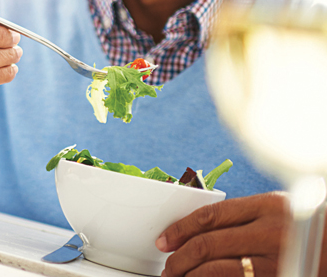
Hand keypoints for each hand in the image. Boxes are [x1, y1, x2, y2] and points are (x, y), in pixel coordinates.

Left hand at [157, 193, 301, 276]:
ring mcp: (276, 261)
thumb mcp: (282, 209)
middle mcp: (270, 233)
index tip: (165, 239)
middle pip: (207, 244)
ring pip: (217, 270)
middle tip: (167, 266)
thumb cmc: (311, 226)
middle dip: (180, 258)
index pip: (209, 215)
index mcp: (267, 206)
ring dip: (190, 276)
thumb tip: (202, 227)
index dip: (180, 228)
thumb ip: (248, 215)